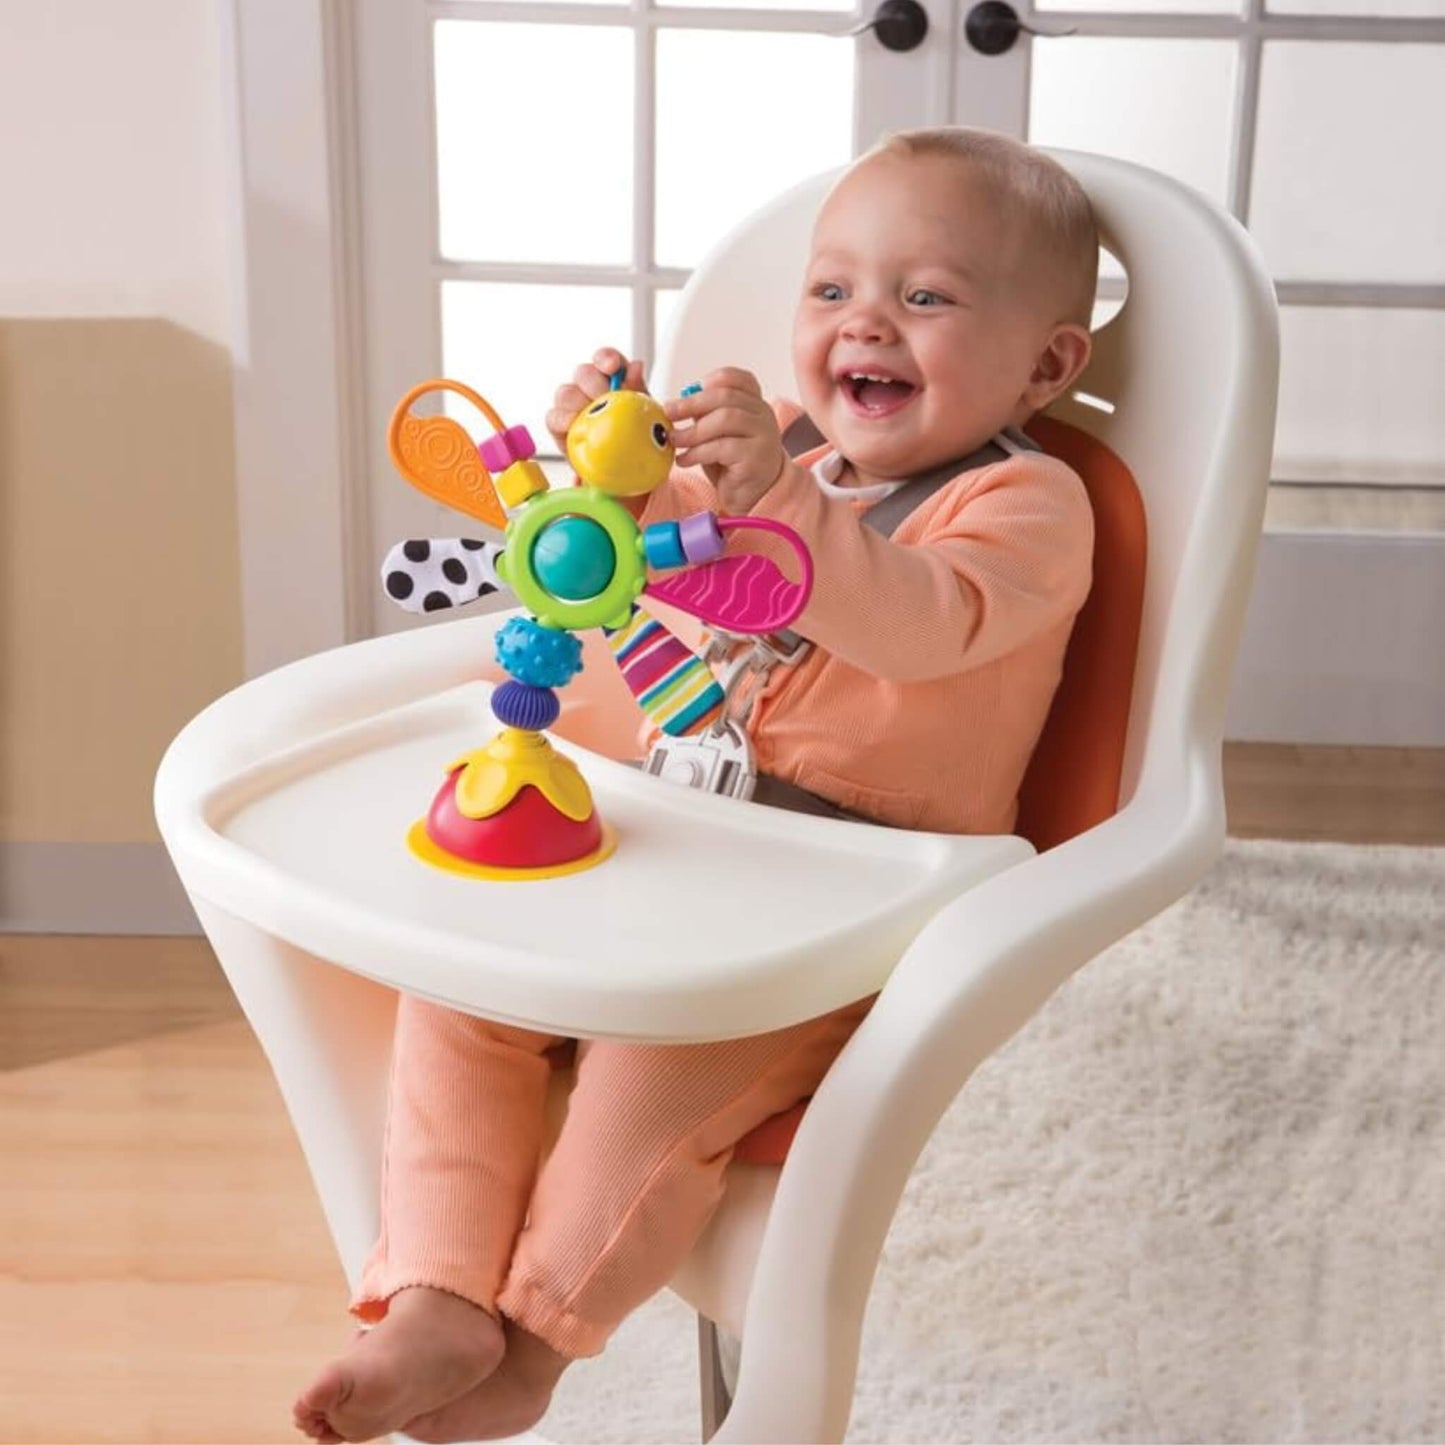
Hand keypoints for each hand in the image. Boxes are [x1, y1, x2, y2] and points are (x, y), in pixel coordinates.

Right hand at [546, 347, 646, 453]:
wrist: (626, 471)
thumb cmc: (638, 441)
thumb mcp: (646, 416)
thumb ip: (637, 390)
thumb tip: (636, 366)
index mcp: (613, 380)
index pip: (607, 360)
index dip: (607, 358)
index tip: (612, 367)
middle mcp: (590, 388)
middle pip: (583, 373)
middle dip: (594, 384)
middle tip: (606, 398)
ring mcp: (572, 405)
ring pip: (565, 392)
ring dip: (577, 402)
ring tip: (592, 416)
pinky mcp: (559, 425)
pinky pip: (553, 417)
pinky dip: (562, 420)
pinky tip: (574, 426)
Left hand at [664, 368, 785, 513]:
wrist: (752, 496)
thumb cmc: (731, 463)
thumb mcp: (715, 433)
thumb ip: (702, 415)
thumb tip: (674, 405)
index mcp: (754, 403)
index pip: (738, 378)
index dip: (712, 380)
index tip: (688, 390)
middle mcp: (763, 415)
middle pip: (726, 396)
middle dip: (692, 403)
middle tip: (669, 412)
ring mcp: (764, 435)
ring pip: (725, 419)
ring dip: (693, 430)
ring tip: (675, 440)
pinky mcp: (757, 458)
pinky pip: (723, 447)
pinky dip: (698, 452)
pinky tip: (685, 460)